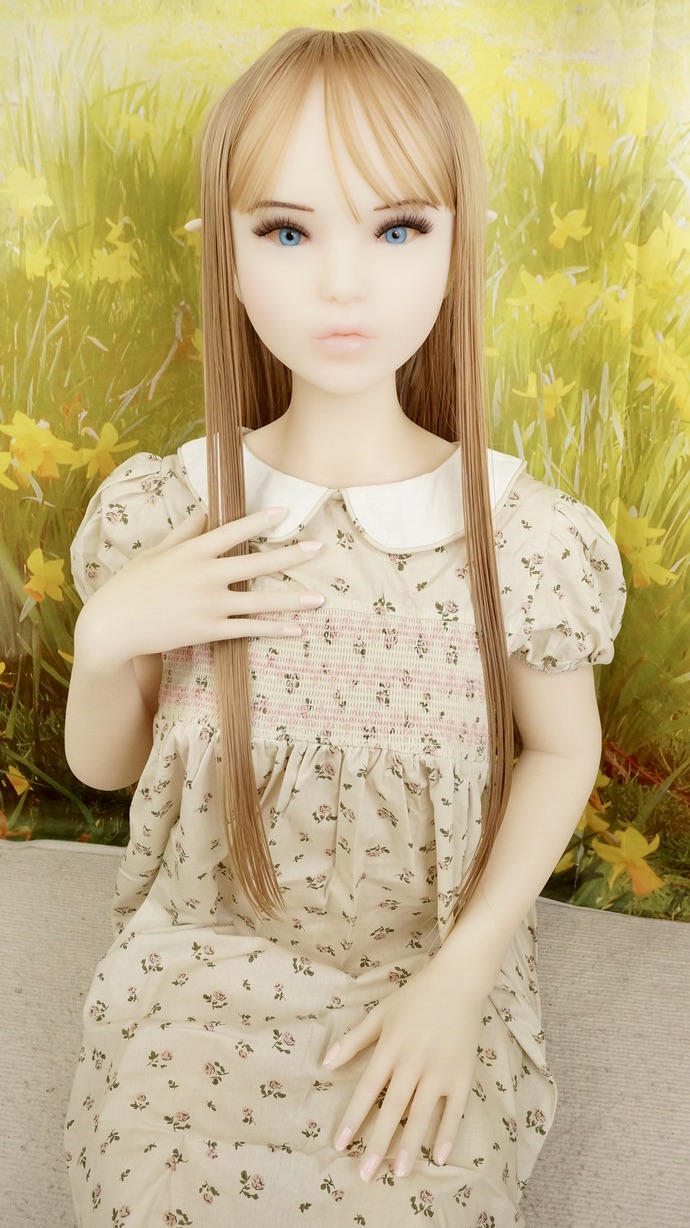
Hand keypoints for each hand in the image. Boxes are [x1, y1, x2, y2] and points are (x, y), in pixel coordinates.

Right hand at [76, 507, 323, 668]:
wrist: (112, 625)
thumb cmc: (131, 585)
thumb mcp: (156, 553)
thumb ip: (184, 533)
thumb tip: (203, 513)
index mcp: (192, 552)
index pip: (233, 531)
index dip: (260, 521)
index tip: (285, 512)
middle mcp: (205, 576)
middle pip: (257, 563)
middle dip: (291, 555)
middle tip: (319, 548)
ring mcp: (208, 605)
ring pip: (259, 601)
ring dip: (292, 600)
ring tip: (320, 597)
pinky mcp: (207, 631)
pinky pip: (247, 630)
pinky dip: (273, 629)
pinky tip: (296, 629)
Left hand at [323, 957, 481, 1181]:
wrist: (458, 981)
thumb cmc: (415, 997)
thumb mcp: (381, 1012)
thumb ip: (354, 1039)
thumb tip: (325, 1063)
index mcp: (391, 1047)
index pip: (368, 1089)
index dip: (353, 1117)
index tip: (340, 1144)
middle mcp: (414, 1061)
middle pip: (393, 1108)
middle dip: (378, 1143)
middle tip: (365, 1173)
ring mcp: (440, 1069)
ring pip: (422, 1114)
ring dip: (409, 1145)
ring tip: (398, 1172)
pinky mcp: (463, 1074)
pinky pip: (455, 1110)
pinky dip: (447, 1133)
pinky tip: (438, 1156)